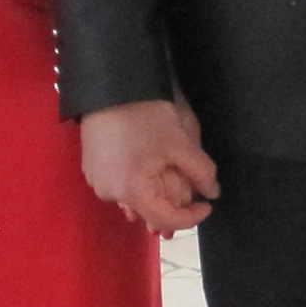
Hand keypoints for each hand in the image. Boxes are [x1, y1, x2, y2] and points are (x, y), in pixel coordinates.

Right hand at [80, 97, 219, 237]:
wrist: (109, 86)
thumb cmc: (144, 115)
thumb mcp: (180, 143)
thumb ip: (201, 172)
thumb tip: (213, 191)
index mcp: (132, 191)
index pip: (167, 220)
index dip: (192, 217)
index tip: (207, 205)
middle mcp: (111, 194)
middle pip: (149, 211)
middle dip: (173, 203)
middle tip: (190, 186)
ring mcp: (97, 182)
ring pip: (134, 199)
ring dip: (155, 192)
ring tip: (168, 173)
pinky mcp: (92, 170)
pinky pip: (120, 186)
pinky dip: (137, 182)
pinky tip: (146, 163)